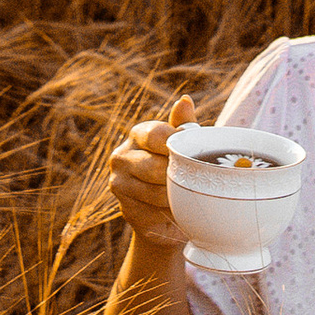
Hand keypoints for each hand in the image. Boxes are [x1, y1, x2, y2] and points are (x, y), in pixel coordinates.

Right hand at [108, 94, 195, 248]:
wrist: (166, 215)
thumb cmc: (177, 170)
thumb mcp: (183, 146)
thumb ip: (183, 126)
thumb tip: (185, 100)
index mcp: (138, 134)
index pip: (156, 135)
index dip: (178, 146)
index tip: (192, 155)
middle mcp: (121, 156)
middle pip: (156, 167)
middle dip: (178, 177)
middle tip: (194, 182)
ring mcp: (119, 184)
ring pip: (156, 192)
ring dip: (177, 197)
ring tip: (185, 197)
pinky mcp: (125, 209)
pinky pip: (155, 213)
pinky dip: (170, 214)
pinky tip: (175, 211)